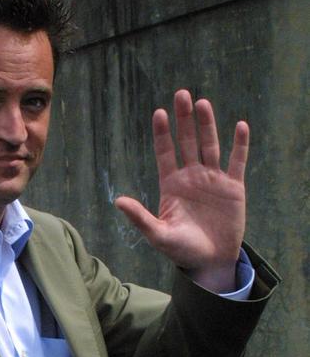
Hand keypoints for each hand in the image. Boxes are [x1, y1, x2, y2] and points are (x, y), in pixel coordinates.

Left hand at [115, 89, 247, 292]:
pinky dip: (239, 145)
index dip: (162, 134)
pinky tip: (240, 126)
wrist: (209, 261)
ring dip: (207, 125)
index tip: (159, 113)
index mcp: (171, 185)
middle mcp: (191, 177)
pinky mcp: (233, 187)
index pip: (165, 152)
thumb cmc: (181, 249)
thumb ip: (140, 217)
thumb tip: (117, 201)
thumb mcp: (158, 234)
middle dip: (184, 119)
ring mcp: (213, 180)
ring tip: (203, 104)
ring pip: (210, 146)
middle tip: (181, 94)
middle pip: (187, 142)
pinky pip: (237, 162)